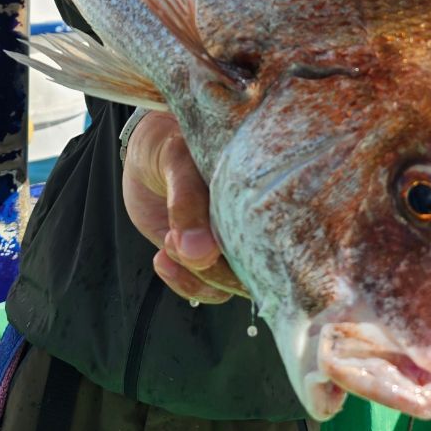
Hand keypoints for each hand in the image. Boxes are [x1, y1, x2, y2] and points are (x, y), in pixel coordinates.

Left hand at [121, 111, 246, 303]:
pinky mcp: (204, 257)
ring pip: (227, 284)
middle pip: (255, 272)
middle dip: (215, 268)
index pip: (284, 238)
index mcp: (263, 194)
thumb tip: (199, 254)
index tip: (218, 246)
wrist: (147, 149)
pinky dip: (180, 281)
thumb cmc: (172, 142)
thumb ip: (187, 204)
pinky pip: (202, 288)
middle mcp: (253, 224)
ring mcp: (230, 244)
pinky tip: (161, 259)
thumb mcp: (179, 161)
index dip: (263, 256)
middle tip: (176, 237)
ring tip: (168, 239)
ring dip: (194, 273)